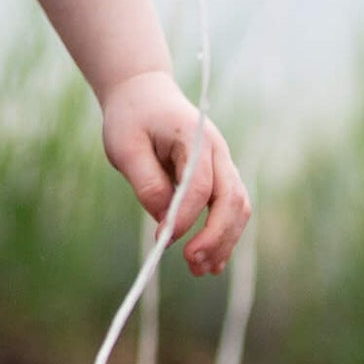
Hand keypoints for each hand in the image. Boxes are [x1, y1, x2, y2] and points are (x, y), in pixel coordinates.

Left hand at [100, 70, 250, 275]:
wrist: (142, 94)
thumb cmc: (131, 118)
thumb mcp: (125, 147)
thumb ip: (146, 182)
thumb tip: (166, 219)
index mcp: (194, 136)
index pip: (199, 184)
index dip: (184, 216)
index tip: (163, 238)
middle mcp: (217, 150)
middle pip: (231, 199)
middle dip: (215, 235)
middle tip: (191, 263)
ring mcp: (222, 163)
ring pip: (238, 207)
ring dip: (224, 241)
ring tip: (199, 270)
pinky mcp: (219, 176)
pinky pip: (231, 209)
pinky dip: (225, 235)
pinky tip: (211, 262)